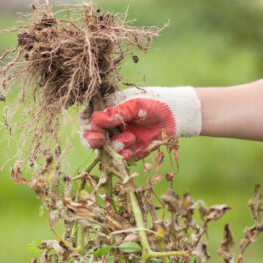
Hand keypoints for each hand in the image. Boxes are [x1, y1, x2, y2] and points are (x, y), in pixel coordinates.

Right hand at [80, 87, 201, 160]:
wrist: (174, 116)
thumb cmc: (153, 103)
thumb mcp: (134, 105)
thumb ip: (116, 113)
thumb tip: (96, 119)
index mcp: (107, 110)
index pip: (89, 118)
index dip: (87, 125)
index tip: (95, 128)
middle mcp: (110, 126)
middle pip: (91, 136)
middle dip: (93, 140)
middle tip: (102, 140)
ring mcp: (118, 139)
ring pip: (104, 149)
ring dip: (114, 146)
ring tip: (131, 139)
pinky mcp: (129, 151)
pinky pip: (119, 158)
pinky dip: (122, 157)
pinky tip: (131, 150)